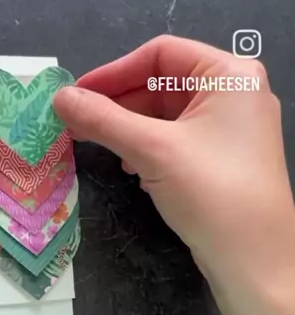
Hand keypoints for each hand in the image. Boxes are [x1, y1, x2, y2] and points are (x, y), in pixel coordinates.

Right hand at [54, 35, 294, 279]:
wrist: (254, 261)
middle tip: (79, 124)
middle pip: (163, 82)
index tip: (76, 94)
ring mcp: (233, 129)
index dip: (114, 71)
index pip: (161, 53)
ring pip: (168, 114)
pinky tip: (133, 171)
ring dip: (131, 128)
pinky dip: (150, 149)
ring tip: (102, 148)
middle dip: (120, 104)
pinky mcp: (225, 159)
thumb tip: (60, 98)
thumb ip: (103, 120)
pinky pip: (179, 140)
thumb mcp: (152, 150)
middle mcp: (236, 94)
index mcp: (230, 75)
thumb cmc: (211, 192)